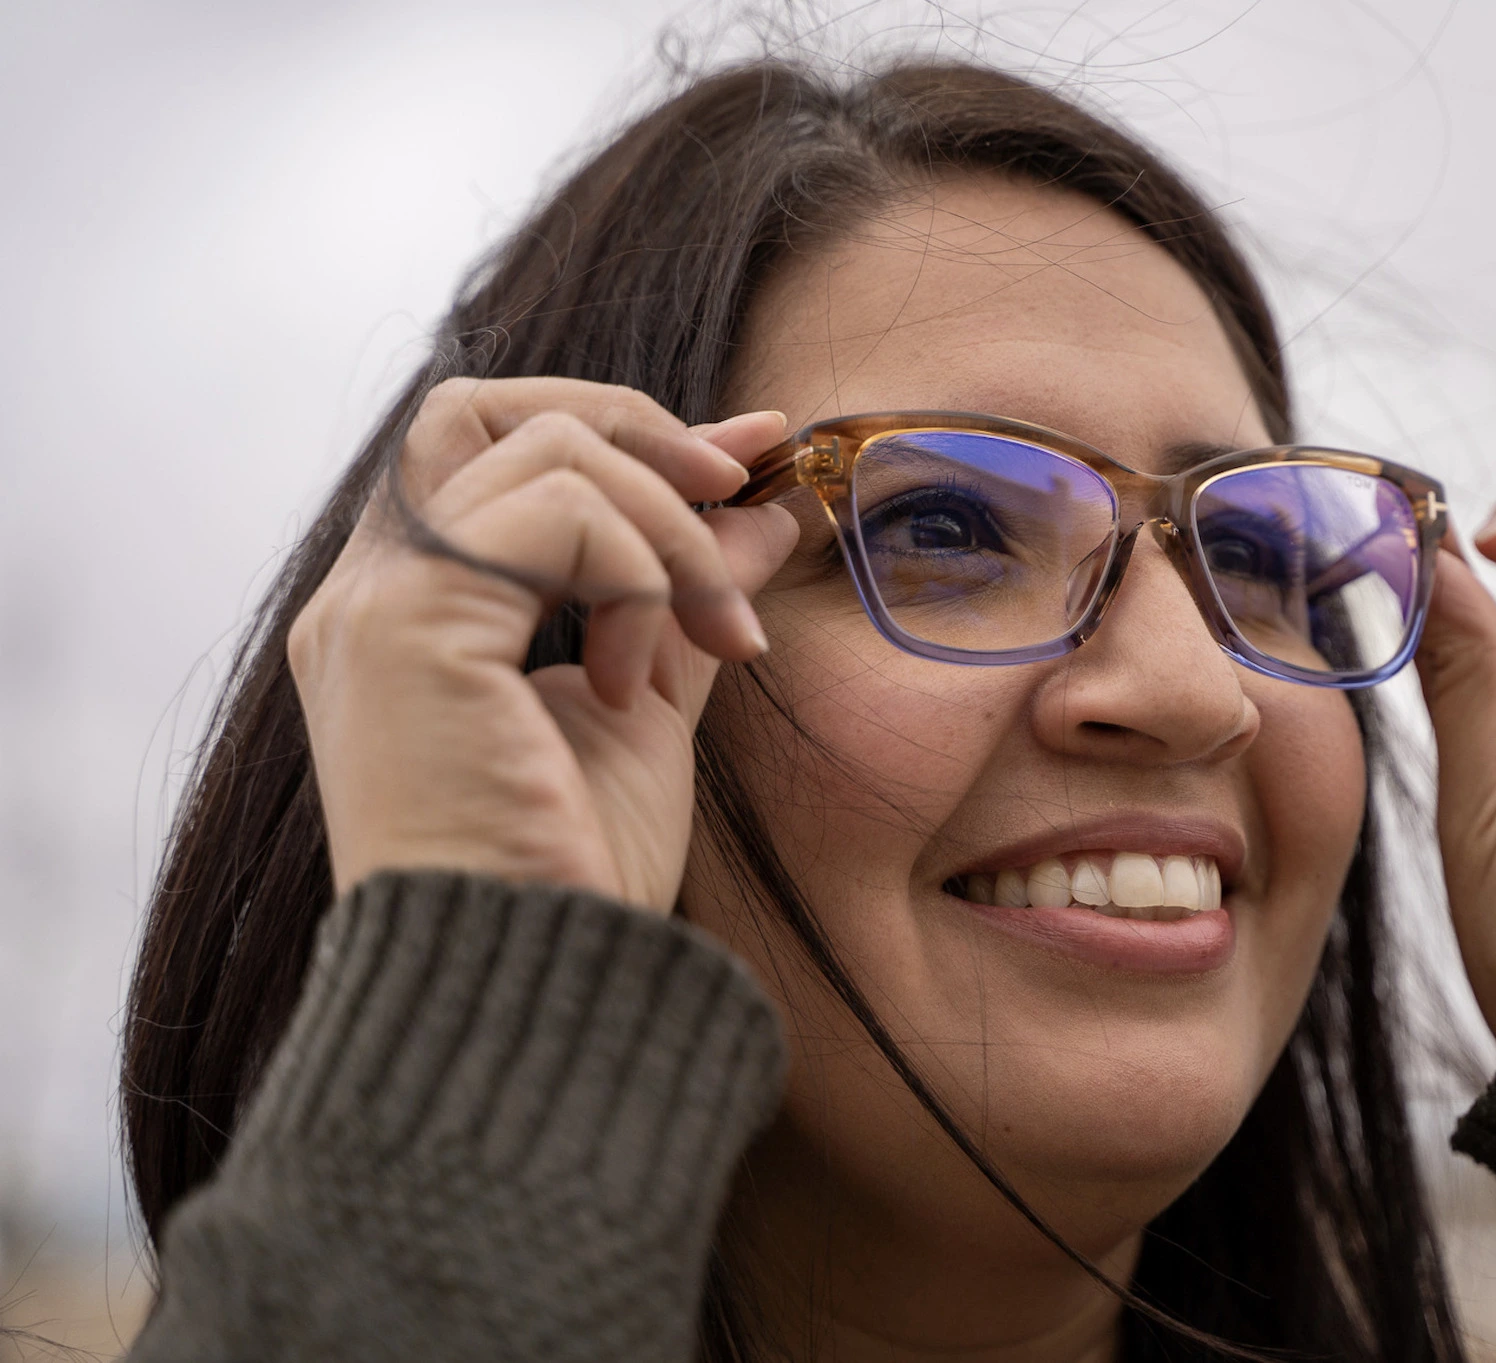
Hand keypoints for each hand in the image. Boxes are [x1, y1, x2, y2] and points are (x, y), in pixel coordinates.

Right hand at [288, 377, 798, 911]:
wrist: (529, 991)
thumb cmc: (574, 877)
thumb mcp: (646, 713)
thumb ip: (682, 600)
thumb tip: (756, 511)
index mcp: (410, 614)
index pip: (489, 450)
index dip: (620, 433)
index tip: (745, 461)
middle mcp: (366, 596)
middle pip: (486, 409)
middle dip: (634, 432)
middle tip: (734, 492)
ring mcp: (374, 604)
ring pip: (545, 451)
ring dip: (669, 532)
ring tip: (715, 641)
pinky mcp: (406, 624)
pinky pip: (559, 512)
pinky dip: (639, 578)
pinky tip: (637, 684)